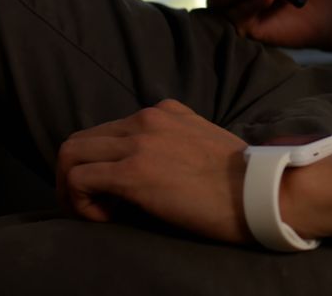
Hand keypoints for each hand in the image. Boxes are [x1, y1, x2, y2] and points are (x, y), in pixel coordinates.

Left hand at [56, 100, 251, 243]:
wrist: (261, 191)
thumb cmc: (242, 180)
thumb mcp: (204, 143)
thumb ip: (175, 143)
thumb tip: (153, 170)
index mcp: (164, 112)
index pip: (108, 130)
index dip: (101, 164)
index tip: (113, 192)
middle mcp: (146, 119)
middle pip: (81, 140)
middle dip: (74, 174)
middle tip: (90, 205)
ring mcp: (138, 143)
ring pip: (70, 155)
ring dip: (71, 188)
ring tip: (92, 213)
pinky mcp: (133, 172)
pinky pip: (79, 180)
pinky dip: (80, 202)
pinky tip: (106, 218)